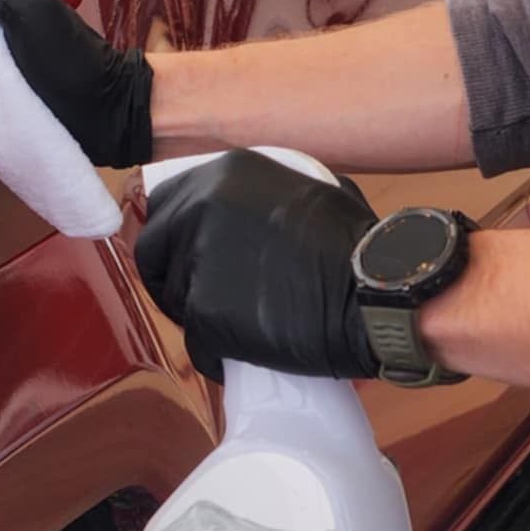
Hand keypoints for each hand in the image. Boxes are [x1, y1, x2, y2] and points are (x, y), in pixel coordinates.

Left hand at [135, 150, 378, 381]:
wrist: (376, 297)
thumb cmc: (357, 247)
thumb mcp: (309, 191)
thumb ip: (262, 197)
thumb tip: (245, 212)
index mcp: (221, 176)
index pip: (165, 206)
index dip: (173, 238)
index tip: (186, 258)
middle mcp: (199, 210)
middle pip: (153, 252)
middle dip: (170, 277)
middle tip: (200, 300)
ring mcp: (198, 262)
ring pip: (174, 299)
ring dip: (196, 317)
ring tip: (236, 328)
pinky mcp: (204, 312)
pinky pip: (195, 342)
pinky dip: (215, 353)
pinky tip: (244, 353)